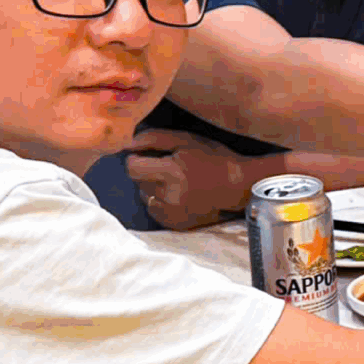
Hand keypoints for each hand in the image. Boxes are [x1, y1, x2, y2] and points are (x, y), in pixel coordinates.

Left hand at [125, 129, 255, 228]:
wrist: (237, 186)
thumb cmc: (212, 158)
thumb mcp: (185, 140)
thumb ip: (152, 138)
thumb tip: (126, 143)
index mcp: (171, 173)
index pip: (132, 168)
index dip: (137, 159)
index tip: (150, 156)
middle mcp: (169, 197)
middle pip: (138, 182)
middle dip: (148, 173)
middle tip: (169, 169)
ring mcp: (171, 214)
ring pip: (144, 196)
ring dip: (153, 188)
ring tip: (175, 183)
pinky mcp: (174, 224)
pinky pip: (154, 210)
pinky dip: (160, 201)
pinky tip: (178, 195)